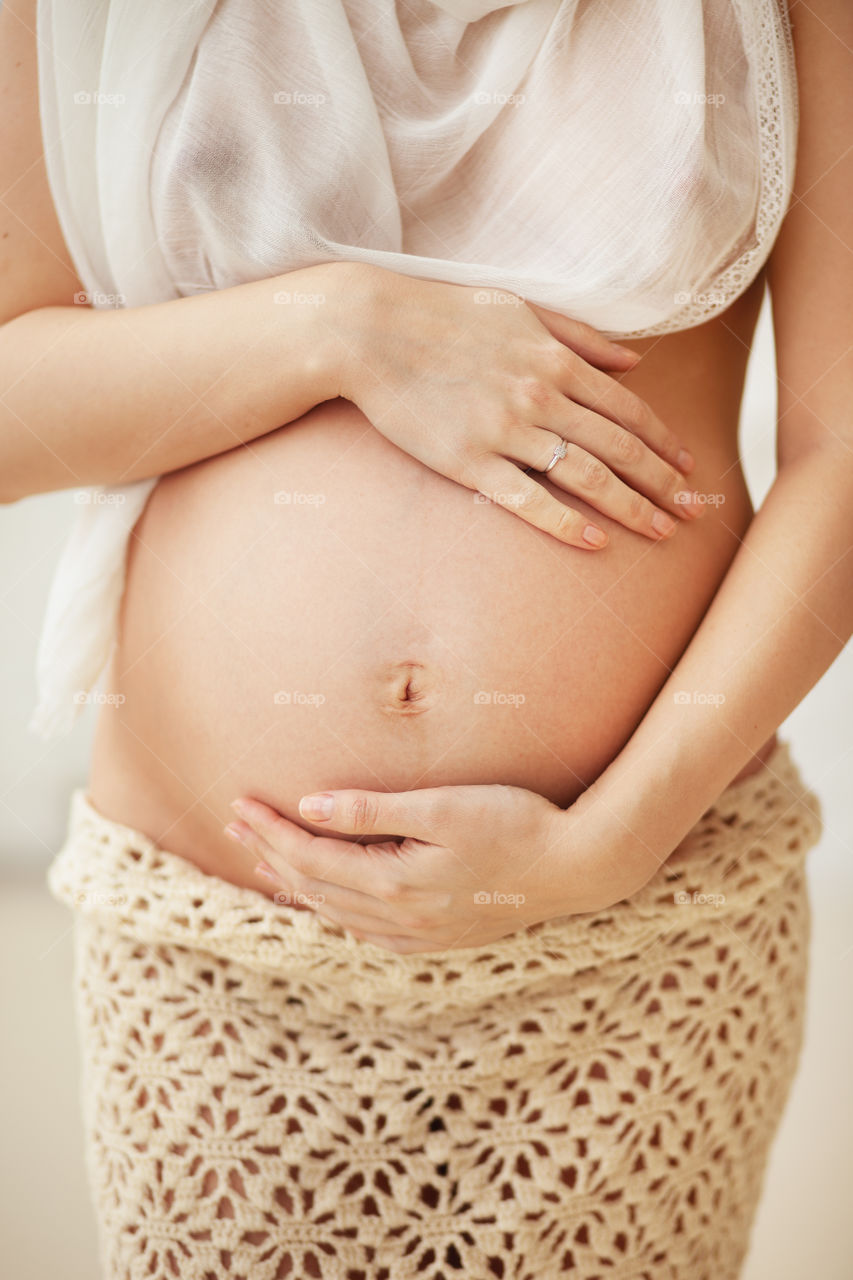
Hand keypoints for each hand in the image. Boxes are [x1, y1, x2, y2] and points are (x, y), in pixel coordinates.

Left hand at [223, 781, 627, 953]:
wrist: (576, 866)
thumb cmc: (515, 823)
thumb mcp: (441, 806)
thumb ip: (372, 811)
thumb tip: (308, 807)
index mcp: (395, 883)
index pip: (310, 856)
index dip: (269, 830)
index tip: (238, 802)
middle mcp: (399, 918)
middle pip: (314, 886)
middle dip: (269, 854)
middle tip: (233, 825)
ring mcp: (419, 934)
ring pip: (336, 913)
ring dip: (295, 884)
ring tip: (263, 863)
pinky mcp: (438, 937)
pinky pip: (365, 931)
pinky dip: (333, 912)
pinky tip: (326, 902)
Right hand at [332, 263, 703, 547]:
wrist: (369, 330)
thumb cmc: (442, 314)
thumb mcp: (520, 309)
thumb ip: (581, 336)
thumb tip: (635, 361)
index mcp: (555, 359)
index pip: (628, 410)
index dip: (664, 442)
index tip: (687, 467)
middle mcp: (541, 396)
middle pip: (620, 448)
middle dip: (664, 482)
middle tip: (693, 511)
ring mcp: (506, 431)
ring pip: (587, 477)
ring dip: (632, 507)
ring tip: (662, 532)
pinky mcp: (469, 462)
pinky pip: (529, 500)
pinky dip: (566, 523)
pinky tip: (595, 543)